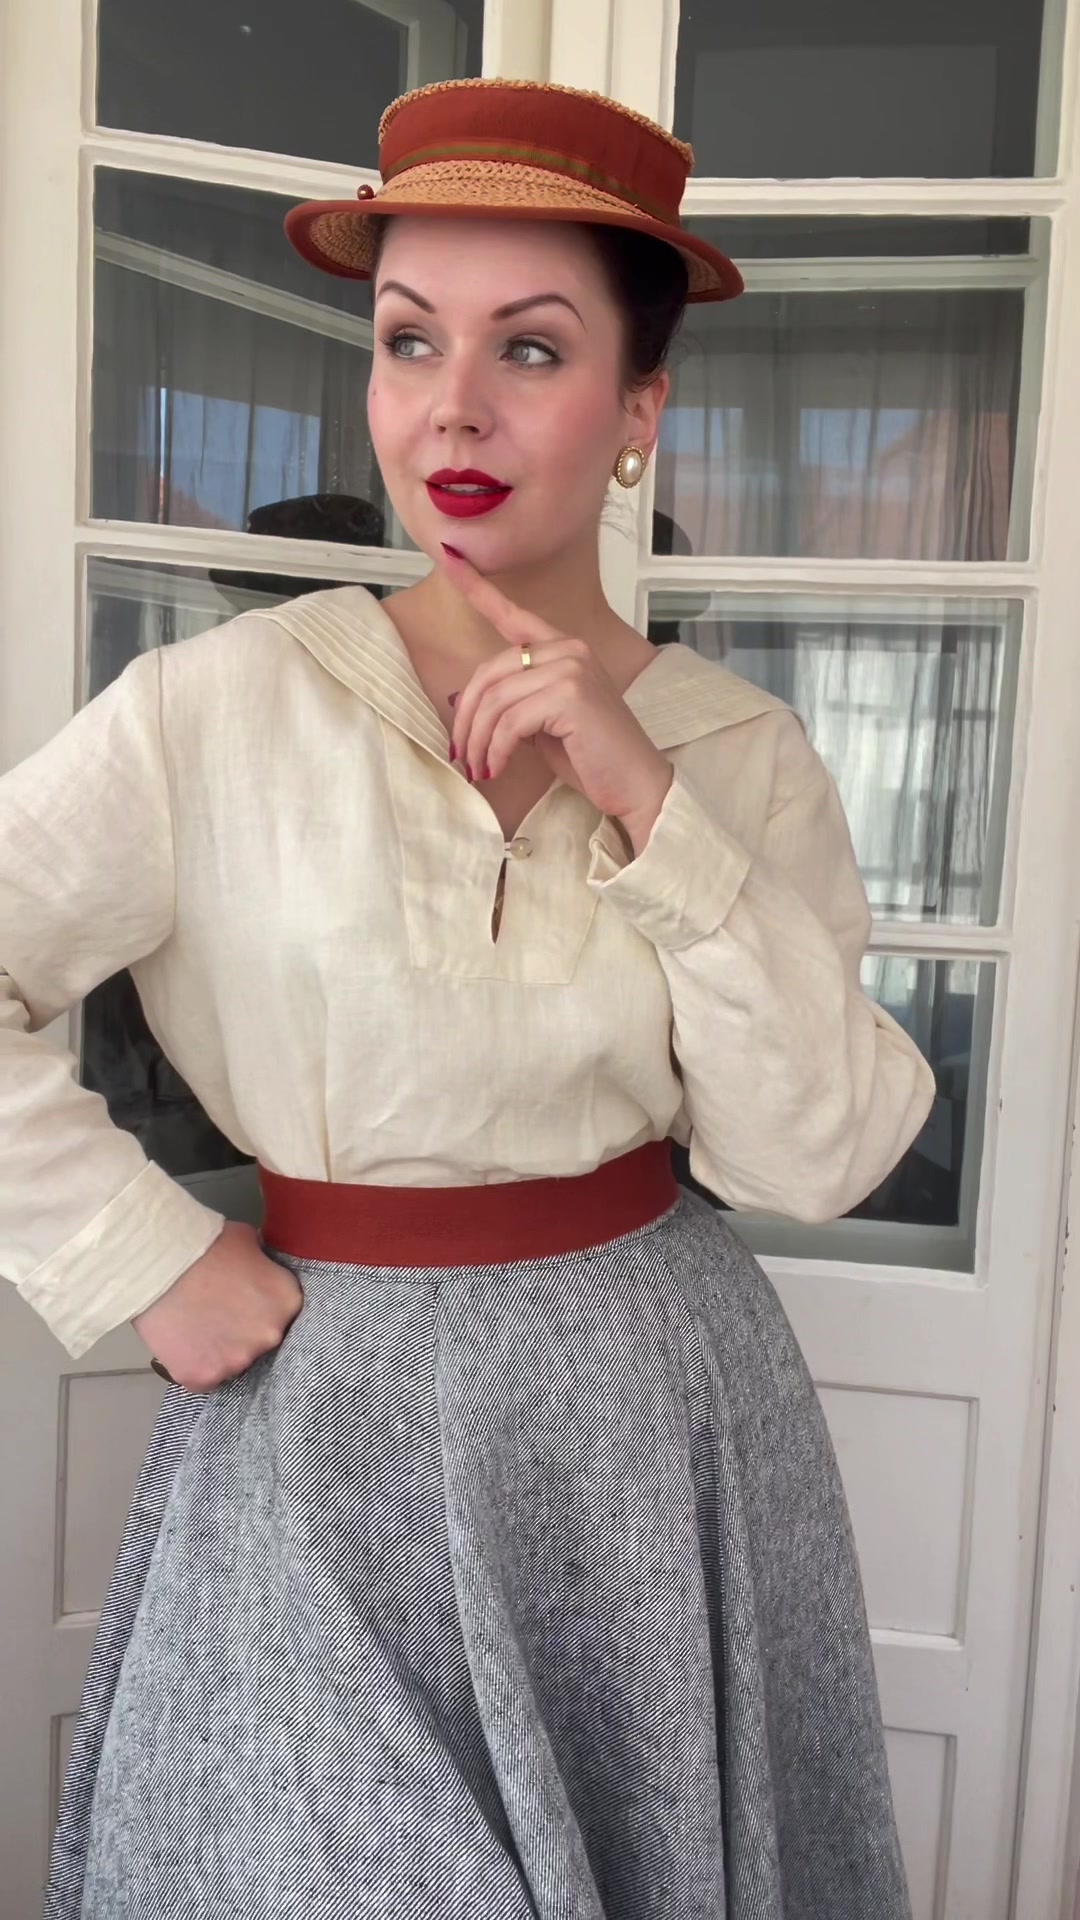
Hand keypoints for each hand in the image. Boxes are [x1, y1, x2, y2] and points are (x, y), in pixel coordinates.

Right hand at [131, 1221, 303, 1392]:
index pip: (283, 1311)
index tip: (244, 1299)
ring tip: (197, 1325)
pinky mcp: (203, 1377)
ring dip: (219, 1349)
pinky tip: (183, 1342)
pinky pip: (204, 1377)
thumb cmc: (205, 1245)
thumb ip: (263, 1263)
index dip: (262, 1305)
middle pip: (260, 1340)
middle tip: (219, 1311)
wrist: (159, 1265)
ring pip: (232, 1361)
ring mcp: (236, 1361)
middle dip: (244, 1329)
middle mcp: (270, 1336)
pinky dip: (195, 1364)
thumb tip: (260, 1268)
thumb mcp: (249, 1241)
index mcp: (287, 1302)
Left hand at [442, 547, 672, 852]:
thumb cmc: (590, 756)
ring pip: (496, 699)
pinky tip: (497, 768)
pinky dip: (496, 749)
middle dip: (467, 717)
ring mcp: (572, 668)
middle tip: (461, 754)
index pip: (513, 615)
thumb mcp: (542, 722)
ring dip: (478, 740)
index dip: (478, 588)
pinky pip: (510, 721)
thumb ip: (512, 701)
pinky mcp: (570, 695)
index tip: (450, 558)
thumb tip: (461, 700)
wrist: (634, 784)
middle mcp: (570, 648)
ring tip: (478, 769)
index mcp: (565, 648)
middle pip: (490, 671)